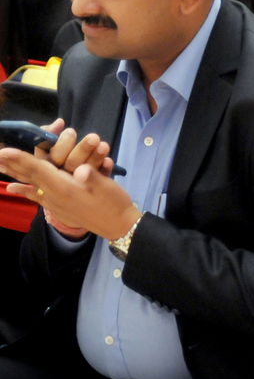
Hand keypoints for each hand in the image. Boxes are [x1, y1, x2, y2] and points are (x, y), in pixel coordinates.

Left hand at [0, 144, 138, 240]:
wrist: (117, 226)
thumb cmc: (113, 203)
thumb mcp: (106, 187)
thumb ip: (93, 177)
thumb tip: (83, 171)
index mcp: (65, 188)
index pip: (39, 170)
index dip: (22, 159)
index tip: (4, 152)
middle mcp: (55, 195)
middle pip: (29, 176)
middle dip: (12, 165)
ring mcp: (55, 202)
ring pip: (30, 184)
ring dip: (14, 174)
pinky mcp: (58, 206)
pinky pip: (35, 195)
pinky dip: (23, 189)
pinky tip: (14, 187)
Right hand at [42, 120, 112, 176]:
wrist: (67, 183)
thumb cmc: (54, 155)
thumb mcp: (48, 145)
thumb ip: (49, 133)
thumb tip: (59, 122)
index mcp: (46, 166)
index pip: (52, 158)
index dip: (61, 145)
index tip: (71, 130)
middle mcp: (60, 176)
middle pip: (70, 164)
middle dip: (82, 149)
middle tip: (94, 137)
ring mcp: (76, 183)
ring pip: (85, 171)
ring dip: (95, 158)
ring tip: (104, 145)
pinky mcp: (93, 186)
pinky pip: (98, 179)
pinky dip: (104, 170)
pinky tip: (108, 161)